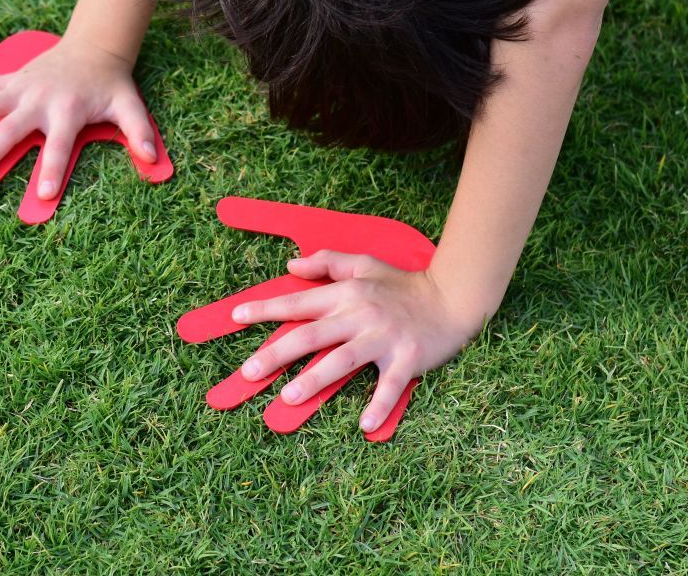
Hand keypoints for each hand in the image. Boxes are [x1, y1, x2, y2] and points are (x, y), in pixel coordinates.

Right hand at [0, 30, 172, 221]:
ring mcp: (19, 88)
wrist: (94, 47)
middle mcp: (38, 100)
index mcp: (68, 111)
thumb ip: (140, 132)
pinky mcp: (9, 79)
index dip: (53, 170)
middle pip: (9, 129)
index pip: (60, 146)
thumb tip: (152, 159)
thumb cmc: (110, 84)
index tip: (44, 196)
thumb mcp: (130, 106)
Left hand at [233, 253, 479, 435]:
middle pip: (310, 335)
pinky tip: (363, 425)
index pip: (298, 302)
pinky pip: (388, 386)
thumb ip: (327, 262)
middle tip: (248, 371)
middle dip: (276, 353)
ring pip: (341, 361)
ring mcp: (383, 338)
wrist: (451, 297)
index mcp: (346, 293)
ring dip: (313, 381)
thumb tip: (291, 266)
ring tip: (288, 397)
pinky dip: (378, 405)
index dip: (266, 309)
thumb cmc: (403, 284)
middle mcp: (360, 315)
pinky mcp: (407, 359)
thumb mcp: (364, 264)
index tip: (236, 317)